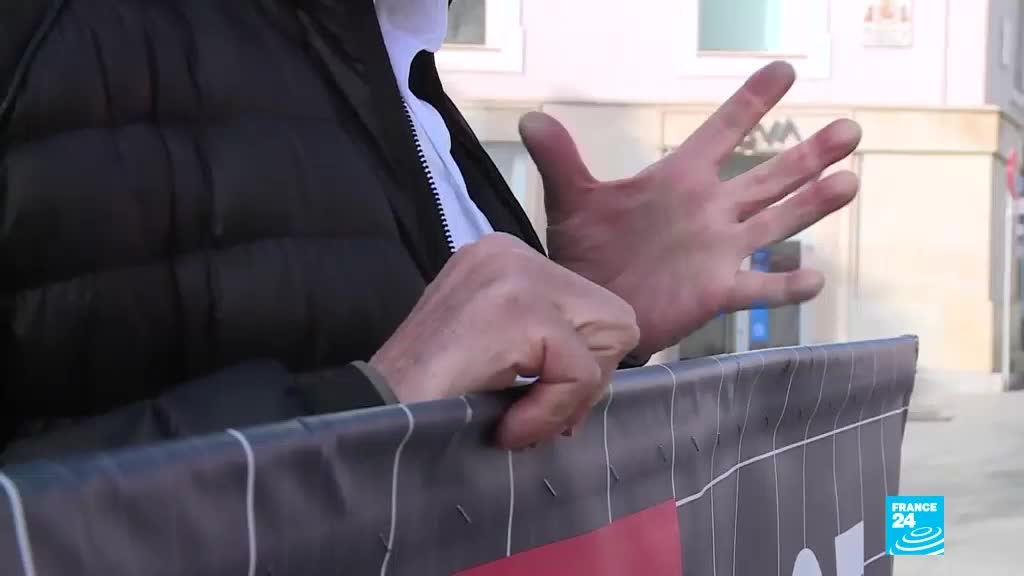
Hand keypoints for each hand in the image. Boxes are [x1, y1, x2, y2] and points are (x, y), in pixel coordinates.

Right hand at [369, 233, 638, 448]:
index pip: (595, 306)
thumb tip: (602, 369)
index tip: (534, 397)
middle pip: (613, 317)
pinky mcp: (519, 308)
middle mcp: (509, 250)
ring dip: (570, 396)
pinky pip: (580, 372)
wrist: (371, 416)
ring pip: (610, 339)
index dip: (579, 364)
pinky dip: (552, 411)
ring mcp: (514, 274)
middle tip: (530, 409)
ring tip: (514, 415)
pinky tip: (507, 425)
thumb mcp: (496, 351)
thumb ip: (545, 343)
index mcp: (504, 256)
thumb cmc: (429, 396)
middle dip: (584, 377)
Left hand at [520, 61, 861, 356]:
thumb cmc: (584, 250)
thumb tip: (531, 118)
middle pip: (768, 176)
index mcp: (679, 180)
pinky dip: (784, 285)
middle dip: (807, 153)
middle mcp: (709, 210)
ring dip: (811, 204)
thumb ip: (561, 159)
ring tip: (849, 181)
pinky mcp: (716, 290)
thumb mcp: (572, 200)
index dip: (752, 103)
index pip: (722, 132)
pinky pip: (757, 287)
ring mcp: (718, 250)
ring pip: (774, 221)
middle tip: (850, 129)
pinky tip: (815, 278)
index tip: (784, 71)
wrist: (588, 303)